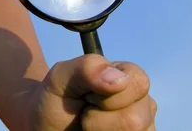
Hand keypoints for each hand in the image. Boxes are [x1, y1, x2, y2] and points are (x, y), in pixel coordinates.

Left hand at [30, 54, 156, 130]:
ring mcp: (144, 128)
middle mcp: (143, 104)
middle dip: (98, 119)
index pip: (138, 83)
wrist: (47, 127)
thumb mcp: (60, 78)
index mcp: (129, 78)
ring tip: (89, 126)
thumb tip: (119, 78)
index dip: (107, 95)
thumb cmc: (55, 100)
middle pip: (134, 120)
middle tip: (85, 112)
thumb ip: (85, 68)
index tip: (87, 96)